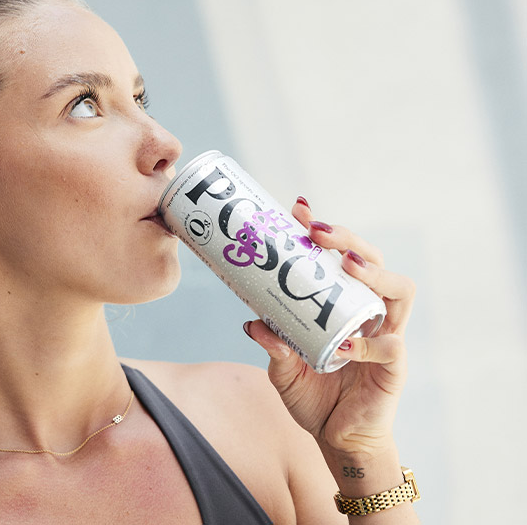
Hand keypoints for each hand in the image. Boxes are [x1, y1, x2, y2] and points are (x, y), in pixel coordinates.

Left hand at [244, 196, 415, 456]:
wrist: (338, 440)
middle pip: (372, 262)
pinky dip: (368, 344)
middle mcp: (369, 314)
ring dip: (374, 272)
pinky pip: (390, 347)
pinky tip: (345, 346)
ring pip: (399, 291)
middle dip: (347, 239)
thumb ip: (273, 346)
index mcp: (344, 306)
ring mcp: (385, 338)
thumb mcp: (283, 369)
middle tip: (316, 231)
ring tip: (347, 264)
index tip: (298, 210)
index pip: (342, 257)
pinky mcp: (394, 368)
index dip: (326, 232)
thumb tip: (251, 321)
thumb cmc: (314, 398)